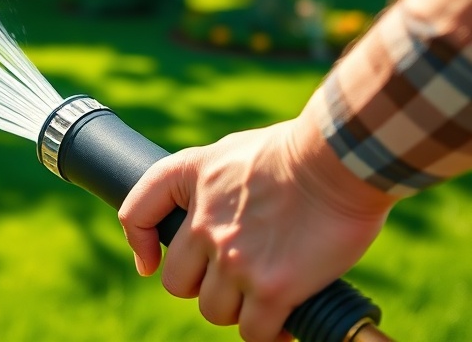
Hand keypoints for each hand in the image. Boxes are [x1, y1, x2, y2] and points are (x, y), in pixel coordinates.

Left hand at [118, 116, 395, 341]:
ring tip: (266, 293)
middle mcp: (204, 226)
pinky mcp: (272, 288)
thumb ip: (208, 185)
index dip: (141, 244)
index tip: (151, 263)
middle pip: (180, 284)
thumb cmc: (294, 152)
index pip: (135, 215)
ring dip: (239, 309)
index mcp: (190, 182)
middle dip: (206, 285)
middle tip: (238, 277)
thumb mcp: (230, 151)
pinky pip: (254, 332)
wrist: (339, 158)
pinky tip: (284, 321)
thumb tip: (204, 222)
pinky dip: (268, 332)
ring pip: (215, 311)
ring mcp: (234, 260)